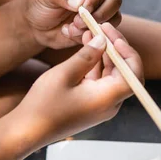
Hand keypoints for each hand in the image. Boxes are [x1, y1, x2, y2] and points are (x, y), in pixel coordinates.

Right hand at [16, 24, 142, 146]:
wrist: (27, 131)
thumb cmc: (43, 106)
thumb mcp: (64, 75)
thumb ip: (86, 56)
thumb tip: (102, 40)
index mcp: (106, 98)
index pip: (133, 73)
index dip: (128, 51)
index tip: (112, 36)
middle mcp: (109, 104)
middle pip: (125, 72)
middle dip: (115, 49)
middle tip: (102, 28)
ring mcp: (100, 105)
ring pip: (112, 75)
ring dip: (104, 54)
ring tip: (91, 33)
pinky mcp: (91, 105)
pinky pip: (100, 82)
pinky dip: (95, 65)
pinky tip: (86, 49)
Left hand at [23, 0, 121, 48]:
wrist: (35, 24)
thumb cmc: (39, 2)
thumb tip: (80, 1)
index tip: (83, 10)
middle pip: (115, 0)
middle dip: (99, 14)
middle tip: (77, 22)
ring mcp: (100, 9)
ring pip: (114, 18)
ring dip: (94, 27)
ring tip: (71, 28)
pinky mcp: (98, 26)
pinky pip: (104, 33)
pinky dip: (89, 36)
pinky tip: (70, 33)